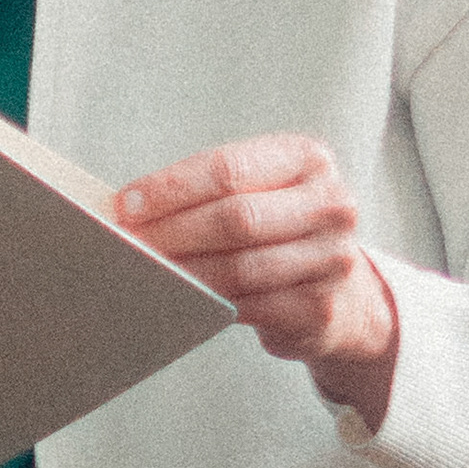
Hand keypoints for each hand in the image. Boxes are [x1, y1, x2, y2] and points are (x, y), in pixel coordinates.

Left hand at [112, 136, 398, 429]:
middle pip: (237, 218)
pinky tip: (179, 299)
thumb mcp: (260, 192)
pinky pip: (251, 306)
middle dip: (174, 232)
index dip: (172, 188)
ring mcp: (333, 258)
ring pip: (241, 267)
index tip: (126, 204)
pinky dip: (208, 304)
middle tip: (128, 244)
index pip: (229, 170)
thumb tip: (131, 209)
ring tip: (144, 272)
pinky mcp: (321, 308)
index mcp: (309, 159)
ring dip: (185, 272)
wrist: (342, 293)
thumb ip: (210, 193)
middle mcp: (331, 204)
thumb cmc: (279, 230)